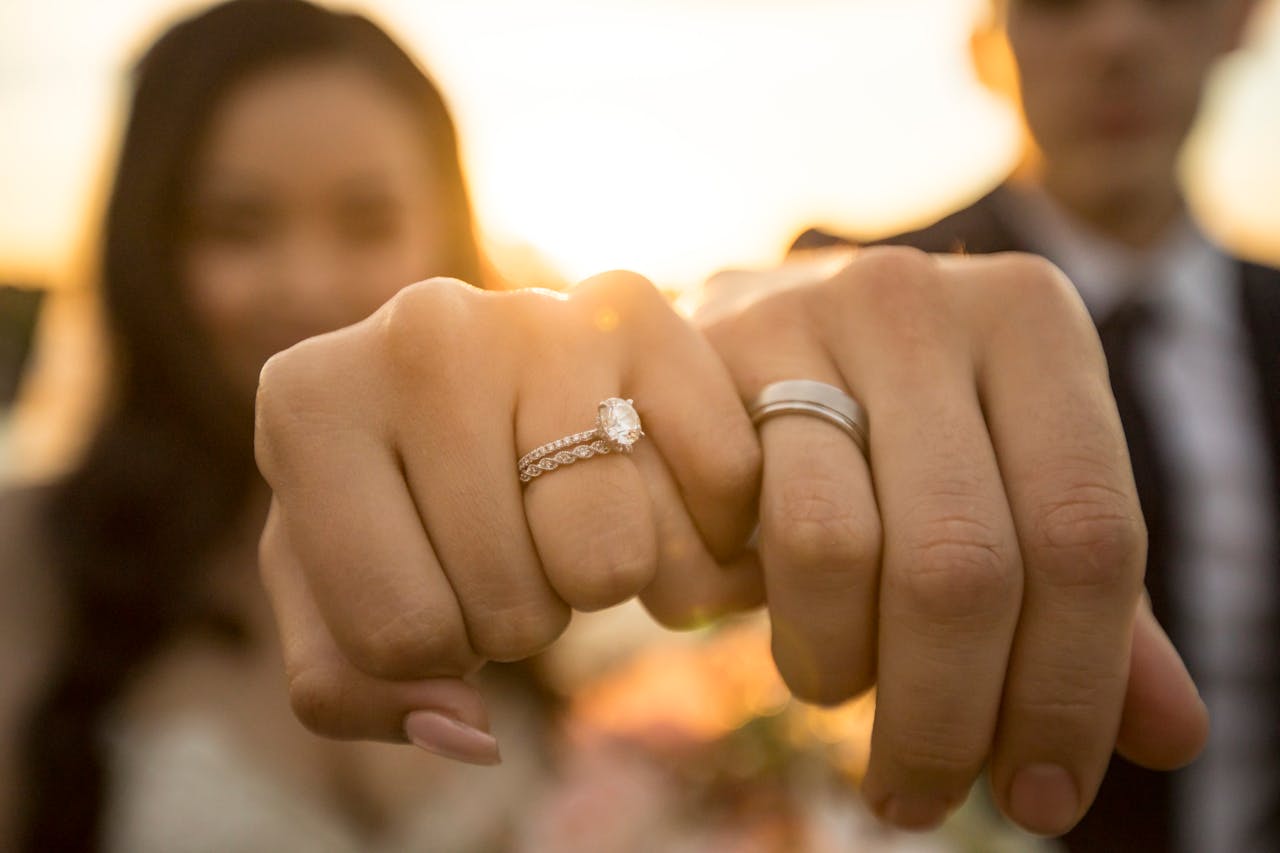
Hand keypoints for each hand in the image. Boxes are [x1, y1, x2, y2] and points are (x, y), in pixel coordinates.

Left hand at [254, 273, 763, 761]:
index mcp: (307, 403)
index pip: (397, 637)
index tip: (435, 587)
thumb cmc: (400, 503)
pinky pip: (712, 486)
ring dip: (601, 580)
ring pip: (610, 562)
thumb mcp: (333, 597)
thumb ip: (351, 690)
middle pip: (510, 608)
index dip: (433, 653)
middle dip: (517, 615)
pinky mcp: (638, 311)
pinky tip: (651, 488)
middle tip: (509, 545)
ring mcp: (536, 313)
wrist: (490, 381)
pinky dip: (701, 529)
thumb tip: (465, 727)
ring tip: (568, 516)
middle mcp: (418, 332)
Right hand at [700, 247, 1208, 834]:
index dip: (1068, 692)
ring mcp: (792, 317)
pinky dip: (730, 603)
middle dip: (943, 716)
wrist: (759, 325)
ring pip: (828, 550)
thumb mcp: (1014, 486)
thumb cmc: (907, 427)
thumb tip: (1176, 738)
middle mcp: (914, 302)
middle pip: (959, 563)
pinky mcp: (690, 360)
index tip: (1041, 797)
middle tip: (920, 795)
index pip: (1087, 534)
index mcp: (1029, 319)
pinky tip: (745, 605)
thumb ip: (1096, 605)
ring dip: (832, 666)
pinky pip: (715, 532)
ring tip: (835, 687)